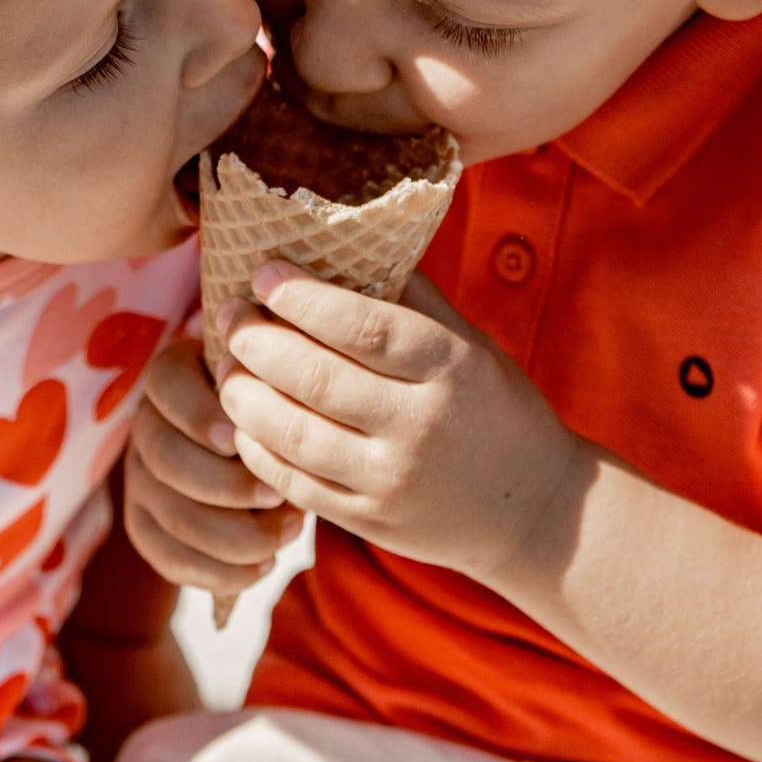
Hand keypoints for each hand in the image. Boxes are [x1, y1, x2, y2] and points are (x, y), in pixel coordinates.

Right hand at [123, 335, 303, 596]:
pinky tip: (263, 566)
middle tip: (279, 495)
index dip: (197, 415)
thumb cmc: (273, 415)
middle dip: (227, 485)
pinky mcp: (144, 527)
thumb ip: (276, 402)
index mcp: (173, 375)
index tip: (237, 438)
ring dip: (236, 535)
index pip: (165, 384)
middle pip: (165, 457)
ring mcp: (139, 479)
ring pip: (173, 515)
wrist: (251, 462)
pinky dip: (221, 572)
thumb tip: (283, 440)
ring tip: (287, 533)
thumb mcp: (276, 394)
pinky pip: (171, 560)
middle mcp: (146, 425)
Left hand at [217, 265, 591, 589]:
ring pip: (296, 435)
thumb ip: (413, 300)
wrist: (535, 510)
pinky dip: (259, 450)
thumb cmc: (496, 409)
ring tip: (226, 369)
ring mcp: (392, 480)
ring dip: (246, 397)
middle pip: (318, 378)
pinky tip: (244, 422)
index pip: (364, 328)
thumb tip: (348, 240)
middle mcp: (420, 424)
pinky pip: (296, 484)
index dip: (304, 299)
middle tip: (228, 317)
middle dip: (259, 343)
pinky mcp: (371, 521)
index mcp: (449, 367)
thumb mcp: (470, 345)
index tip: (263, 274)